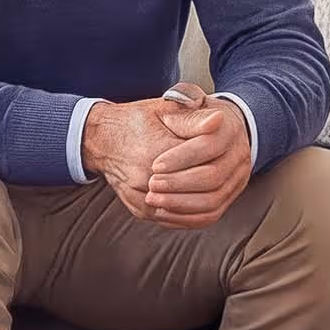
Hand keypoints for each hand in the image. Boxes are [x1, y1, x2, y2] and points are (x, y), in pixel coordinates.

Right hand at [81, 92, 244, 230]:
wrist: (102, 140)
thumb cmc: (136, 121)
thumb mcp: (164, 110)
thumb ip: (192, 117)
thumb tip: (219, 120)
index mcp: (155, 149)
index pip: (200, 160)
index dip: (215, 157)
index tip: (223, 150)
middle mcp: (145, 177)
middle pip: (197, 188)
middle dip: (215, 180)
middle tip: (226, 171)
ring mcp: (141, 198)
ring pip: (187, 210)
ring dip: (208, 201)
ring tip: (218, 189)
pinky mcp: (140, 210)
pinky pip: (173, 219)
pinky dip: (191, 215)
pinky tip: (201, 203)